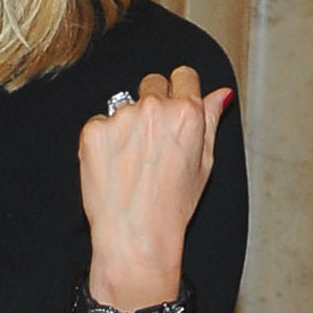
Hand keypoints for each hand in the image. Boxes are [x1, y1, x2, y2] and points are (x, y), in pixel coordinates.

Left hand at [78, 66, 231, 310]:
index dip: (179, 92)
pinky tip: (113, 167)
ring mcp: (121, 118)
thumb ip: (210, 121)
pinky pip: (99, 123)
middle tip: (151, 142)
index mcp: (187, 113)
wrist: (135, 236)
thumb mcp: (204, 164)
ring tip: (131, 163)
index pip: (183, 75)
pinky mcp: (93, 131)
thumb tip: (220, 94)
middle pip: (152, 83)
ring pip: (124, 105)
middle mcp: (154, 109)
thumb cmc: (172, 207)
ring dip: (127, 124)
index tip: (174, 108)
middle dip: (153, 104)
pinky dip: (103, 141)